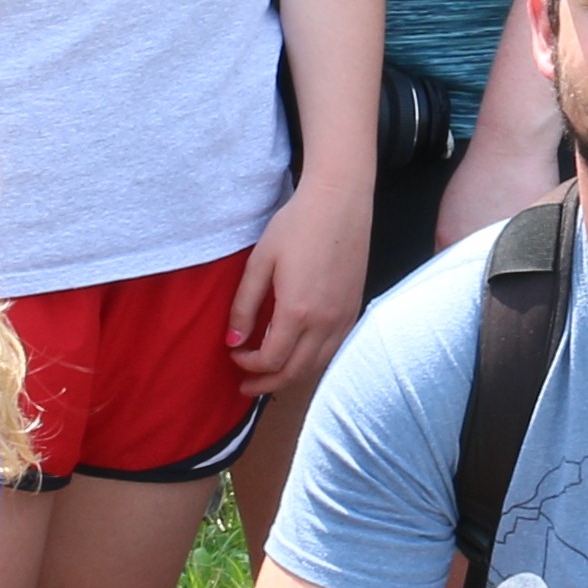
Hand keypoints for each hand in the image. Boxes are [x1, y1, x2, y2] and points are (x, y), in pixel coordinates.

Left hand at [224, 173, 369, 391]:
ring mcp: (344, 318)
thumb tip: (233, 340)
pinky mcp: (354, 310)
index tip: (234, 354)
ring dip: (291, 376)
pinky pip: (333, 350)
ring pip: (317, 366)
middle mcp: (325, 323)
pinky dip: (312, 361)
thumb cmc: (296, 225)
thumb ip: (245, 305)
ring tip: (269, 376)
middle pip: (295, 372)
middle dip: (267, 383)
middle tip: (246, 386)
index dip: (248, 365)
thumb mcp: (260, 262)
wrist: (340, 201)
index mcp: (297, 312)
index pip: (271, 360)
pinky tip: (298, 354)